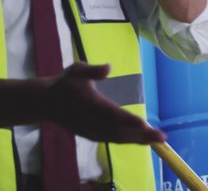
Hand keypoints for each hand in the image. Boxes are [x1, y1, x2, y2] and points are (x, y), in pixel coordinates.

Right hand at [44, 63, 164, 144]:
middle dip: (141, 135)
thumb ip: (91, 70)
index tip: (145, 125)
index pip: (113, 114)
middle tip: (161, 137)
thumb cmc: (64, 84)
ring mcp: (92, 131)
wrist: (46, 103)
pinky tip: (141, 140)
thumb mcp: (75, 70)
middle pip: (120, 130)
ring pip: (118, 138)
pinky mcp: (91, 136)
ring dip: (137, 140)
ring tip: (156, 140)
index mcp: (90, 103)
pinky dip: (127, 141)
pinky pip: (112, 140)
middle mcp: (92, 121)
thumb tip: (108, 67)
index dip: (129, 121)